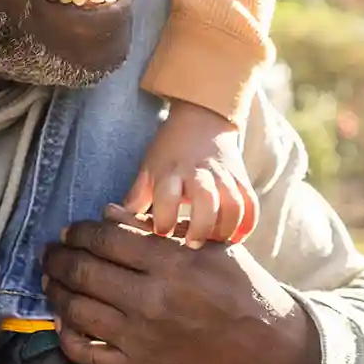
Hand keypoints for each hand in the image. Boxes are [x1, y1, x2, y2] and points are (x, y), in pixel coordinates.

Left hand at [41, 210, 318, 363]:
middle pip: (85, 272)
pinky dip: (68, 338)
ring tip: (51, 281)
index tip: (71, 230)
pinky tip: (63, 322)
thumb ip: (155, 228)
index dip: (79, 231)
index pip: (106, 239)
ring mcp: (143, 338)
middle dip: (59, 258)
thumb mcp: (207, 246)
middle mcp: (152, 300)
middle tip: (51, 252)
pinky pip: (89, 355)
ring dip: (56, 293)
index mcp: (171, 263)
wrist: (266, 347)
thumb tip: (107, 213)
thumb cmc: (239, 286)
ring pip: (78, 311)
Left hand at [123, 104, 253, 246]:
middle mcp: (200, 173)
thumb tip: (112, 226)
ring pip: (234, 204)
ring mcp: (225, 176)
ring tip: (215, 245)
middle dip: (201, 226)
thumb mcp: (149, 169)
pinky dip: (247, 224)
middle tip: (193, 245)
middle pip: (207, 200)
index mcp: (172, 171)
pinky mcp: (242, 179)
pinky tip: (236, 239)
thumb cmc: (169, 151)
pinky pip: (251, 204)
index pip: (168, 195)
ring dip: (226, 228)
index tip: (161, 234)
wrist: (202, 118)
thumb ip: (136, 197)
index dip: (164, 218)